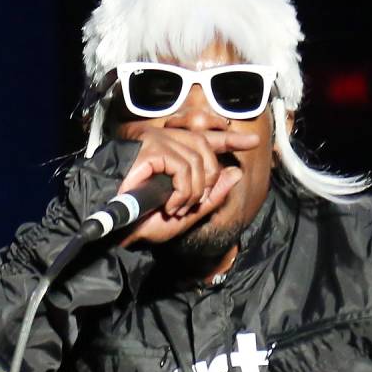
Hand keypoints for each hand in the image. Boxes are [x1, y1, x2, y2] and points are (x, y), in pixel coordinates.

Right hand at [111, 125, 260, 247]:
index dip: (230, 140)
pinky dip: (182, 190)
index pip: (207, 139)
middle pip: (206, 147)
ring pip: (197, 160)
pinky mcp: (149, 149)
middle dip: (209, 179)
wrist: (118, 231)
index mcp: (174, 153)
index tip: (253, 143)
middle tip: (191, 204)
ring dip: (193, 192)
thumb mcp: (187, 213)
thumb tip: (235, 172)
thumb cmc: (144, 222)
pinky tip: (171, 205)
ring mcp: (156, 142)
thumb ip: (211, 195)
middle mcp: (165, 141)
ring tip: (177, 208)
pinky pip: (182, 167)